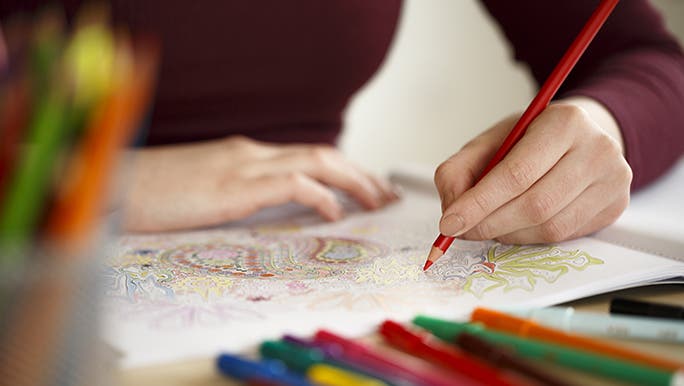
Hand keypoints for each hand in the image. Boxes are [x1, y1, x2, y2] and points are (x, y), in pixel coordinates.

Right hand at [121, 136, 396, 231]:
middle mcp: (251, 153)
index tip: (368, 189)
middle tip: (387, 196)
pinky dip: (321, 195)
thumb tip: (269, 211)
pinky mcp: (235, 185)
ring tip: (377, 202)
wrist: (113, 186)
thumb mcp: (204, 191)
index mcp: (245, 155)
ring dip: (355, 181)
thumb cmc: (151, 195)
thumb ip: (238, 195)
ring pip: (318, 162)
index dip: (344, 171)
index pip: (307, 156)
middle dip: (362, 174)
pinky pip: (293, 183)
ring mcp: (244, 165)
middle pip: (324, 154)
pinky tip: (334, 212)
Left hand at [434, 97, 631, 243]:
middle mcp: (597, 150)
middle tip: (462, 230)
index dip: (479, 203)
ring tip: (488, 226)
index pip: (517, 173)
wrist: (581, 138)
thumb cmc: (531, 140)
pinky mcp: (615, 207)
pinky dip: (528, 237)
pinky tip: (514, 227)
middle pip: (535, 204)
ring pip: (550, 226)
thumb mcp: (491, 142)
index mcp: (565, 122)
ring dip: (508, 234)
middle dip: (490, 223)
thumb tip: (452, 210)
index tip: (449, 223)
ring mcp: (612, 181)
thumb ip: (460, 170)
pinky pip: (563, 236)